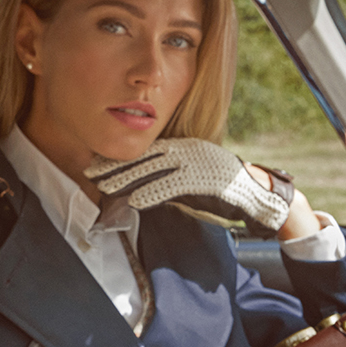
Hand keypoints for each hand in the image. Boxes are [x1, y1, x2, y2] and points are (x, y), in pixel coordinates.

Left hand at [84, 138, 289, 236]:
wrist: (256, 192)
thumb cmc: (221, 187)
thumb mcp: (191, 176)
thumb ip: (167, 177)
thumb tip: (139, 190)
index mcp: (182, 145)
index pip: (143, 151)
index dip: (119, 158)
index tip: (96, 165)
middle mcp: (185, 149)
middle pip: (142, 158)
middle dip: (114, 167)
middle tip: (90, 174)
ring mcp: (193, 163)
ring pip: (151, 171)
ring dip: (125, 180)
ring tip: (104, 188)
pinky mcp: (201, 180)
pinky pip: (171, 186)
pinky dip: (151, 194)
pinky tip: (134, 201)